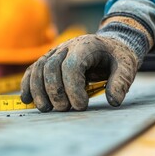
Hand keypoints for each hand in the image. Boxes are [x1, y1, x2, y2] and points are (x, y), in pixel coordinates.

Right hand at [20, 35, 138, 111]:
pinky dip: (28, 84)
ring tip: (47, 109)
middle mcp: (67, 46)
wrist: (110, 45)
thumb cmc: (118, 57)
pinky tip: (27, 100)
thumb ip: (121, 82)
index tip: (82, 106)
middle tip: (66, 110)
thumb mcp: (127, 66)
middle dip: (55, 92)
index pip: (71, 66)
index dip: (73, 88)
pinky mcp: (49, 59)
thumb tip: (113, 101)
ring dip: (39, 90)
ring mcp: (55, 52)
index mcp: (86, 46)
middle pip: (51, 67)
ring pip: (38, 68)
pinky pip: (33, 70)